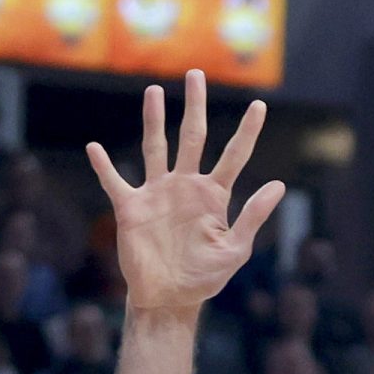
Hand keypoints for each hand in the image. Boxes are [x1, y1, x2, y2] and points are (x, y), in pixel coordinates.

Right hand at [88, 68, 284, 318]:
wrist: (169, 299)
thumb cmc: (205, 278)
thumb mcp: (235, 250)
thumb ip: (253, 217)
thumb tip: (279, 184)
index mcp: (214, 195)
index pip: (234, 156)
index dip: (247, 132)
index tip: (259, 105)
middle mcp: (186, 186)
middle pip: (192, 137)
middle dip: (195, 106)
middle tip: (196, 74)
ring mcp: (158, 193)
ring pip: (155, 147)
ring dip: (154, 120)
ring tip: (154, 92)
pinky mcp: (132, 208)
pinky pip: (115, 182)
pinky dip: (104, 166)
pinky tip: (94, 148)